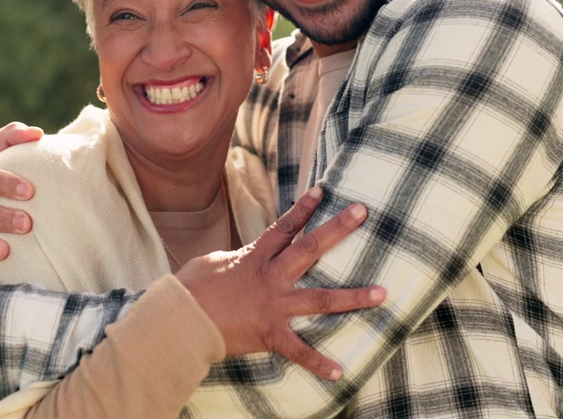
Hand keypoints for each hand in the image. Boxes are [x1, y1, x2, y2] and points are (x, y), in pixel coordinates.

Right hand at [176, 186, 384, 380]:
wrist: (180, 319)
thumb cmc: (191, 289)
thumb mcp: (214, 262)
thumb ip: (236, 258)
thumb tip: (241, 257)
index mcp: (255, 257)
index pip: (285, 227)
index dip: (304, 208)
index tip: (324, 191)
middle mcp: (271, 277)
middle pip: (310, 248)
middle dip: (338, 229)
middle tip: (362, 211)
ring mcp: (274, 306)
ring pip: (320, 298)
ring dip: (352, 297)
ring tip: (382, 293)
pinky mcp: (269, 334)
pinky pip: (298, 351)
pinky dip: (318, 363)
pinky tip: (340, 372)